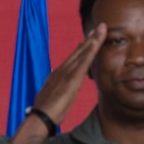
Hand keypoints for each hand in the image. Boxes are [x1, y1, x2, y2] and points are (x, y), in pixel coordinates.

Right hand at [11, 23, 105, 143]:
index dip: (83, 47)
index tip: (90, 38)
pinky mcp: (72, 79)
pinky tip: (96, 42)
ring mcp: (67, 73)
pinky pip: (83, 62)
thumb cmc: (46, 110)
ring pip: (82, 53)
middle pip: (79, 51)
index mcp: (59, 74)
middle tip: (99, 27)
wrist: (41, 116)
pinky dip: (90, 51)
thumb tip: (55, 81)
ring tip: (101, 29)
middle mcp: (62, 69)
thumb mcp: (52, 95)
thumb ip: (55, 86)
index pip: (73, 58)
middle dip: (90, 38)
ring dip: (93, 40)